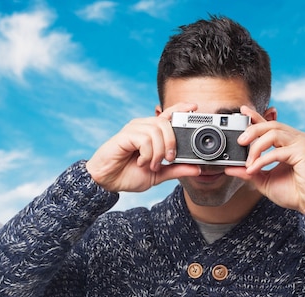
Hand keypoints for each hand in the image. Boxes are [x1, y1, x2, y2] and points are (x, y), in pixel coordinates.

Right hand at [86, 103, 200, 192]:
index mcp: (152, 133)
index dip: (181, 108)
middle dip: (172, 143)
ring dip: (158, 152)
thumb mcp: (159, 174)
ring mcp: (133, 129)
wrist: (108, 182)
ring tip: (151, 165)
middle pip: (166, 123)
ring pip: (156, 131)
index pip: (168, 115)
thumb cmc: (129, 175)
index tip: (194, 107)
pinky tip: (140, 162)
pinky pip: (144, 139)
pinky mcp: (125, 135)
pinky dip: (147, 154)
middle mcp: (143, 127)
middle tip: (168, 160)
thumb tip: (197, 169)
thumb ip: (177, 170)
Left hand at [225, 106, 304, 213]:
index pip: (271, 125)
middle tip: (240, 142)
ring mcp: (302, 143)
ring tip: (248, 163)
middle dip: (252, 130)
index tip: (243, 111)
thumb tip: (229, 168)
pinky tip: (254, 169)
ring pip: (273, 133)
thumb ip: (249, 172)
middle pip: (271, 125)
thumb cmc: (294, 193)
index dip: (256, 117)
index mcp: (290, 142)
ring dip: (256, 147)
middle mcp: (297, 139)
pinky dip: (262, 160)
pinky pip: (277, 151)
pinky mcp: (304, 152)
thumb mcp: (264, 180)